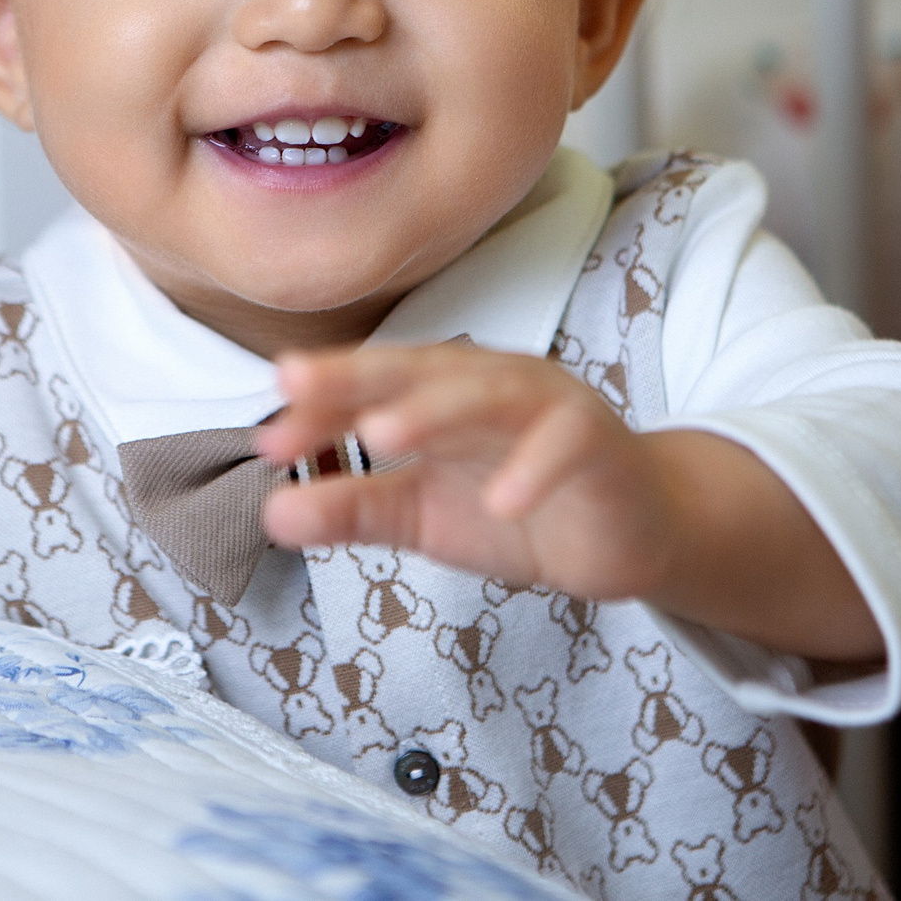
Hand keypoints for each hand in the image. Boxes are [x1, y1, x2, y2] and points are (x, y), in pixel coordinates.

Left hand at [256, 345, 882, 662]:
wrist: (630, 529)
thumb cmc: (522, 504)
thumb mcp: (424, 515)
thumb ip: (354, 509)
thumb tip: (272, 515)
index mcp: (440, 391)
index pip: (369, 388)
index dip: (319, 407)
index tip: (270, 441)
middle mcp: (488, 383)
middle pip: (418, 371)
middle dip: (356, 380)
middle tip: (295, 392)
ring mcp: (547, 405)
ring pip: (490, 394)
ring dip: (436, 412)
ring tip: (382, 437)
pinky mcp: (598, 442)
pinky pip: (567, 444)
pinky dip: (534, 469)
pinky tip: (500, 500)